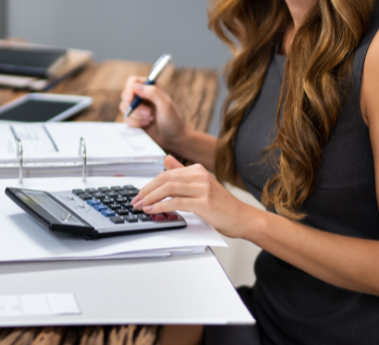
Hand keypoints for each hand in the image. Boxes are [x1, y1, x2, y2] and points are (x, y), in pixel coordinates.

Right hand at [119, 76, 188, 149]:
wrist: (173, 139)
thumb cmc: (172, 121)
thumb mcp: (165, 105)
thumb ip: (152, 93)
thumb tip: (135, 86)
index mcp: (151, 88)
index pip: (133, 81)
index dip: (129, 89)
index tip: (130, 100)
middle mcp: (143, 96)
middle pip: (126, 95)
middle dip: (135, 107)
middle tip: (148, 113)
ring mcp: (138, 108)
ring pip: (124, 107)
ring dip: (136, 116)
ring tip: (150, 120)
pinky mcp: (134, 118)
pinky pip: (126, 118)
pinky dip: (135, 123)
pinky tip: (146, 125)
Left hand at [131, 156, 256, 238]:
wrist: (243, 218)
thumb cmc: (222, 205)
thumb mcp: (202, 185)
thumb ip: (182, 173)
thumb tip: (166, 159)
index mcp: (197, 170)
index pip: (166, 173)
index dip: (149, 185)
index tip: (139, 195)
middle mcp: (200, 175)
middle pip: (164, 179)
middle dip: (146, 191)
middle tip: (135, 201)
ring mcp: (203, 188)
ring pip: (168, 188)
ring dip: (150, 198)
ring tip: (141, 207)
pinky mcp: (204, 202)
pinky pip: (176, 202)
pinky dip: (161, 206)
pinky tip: (153, 210)